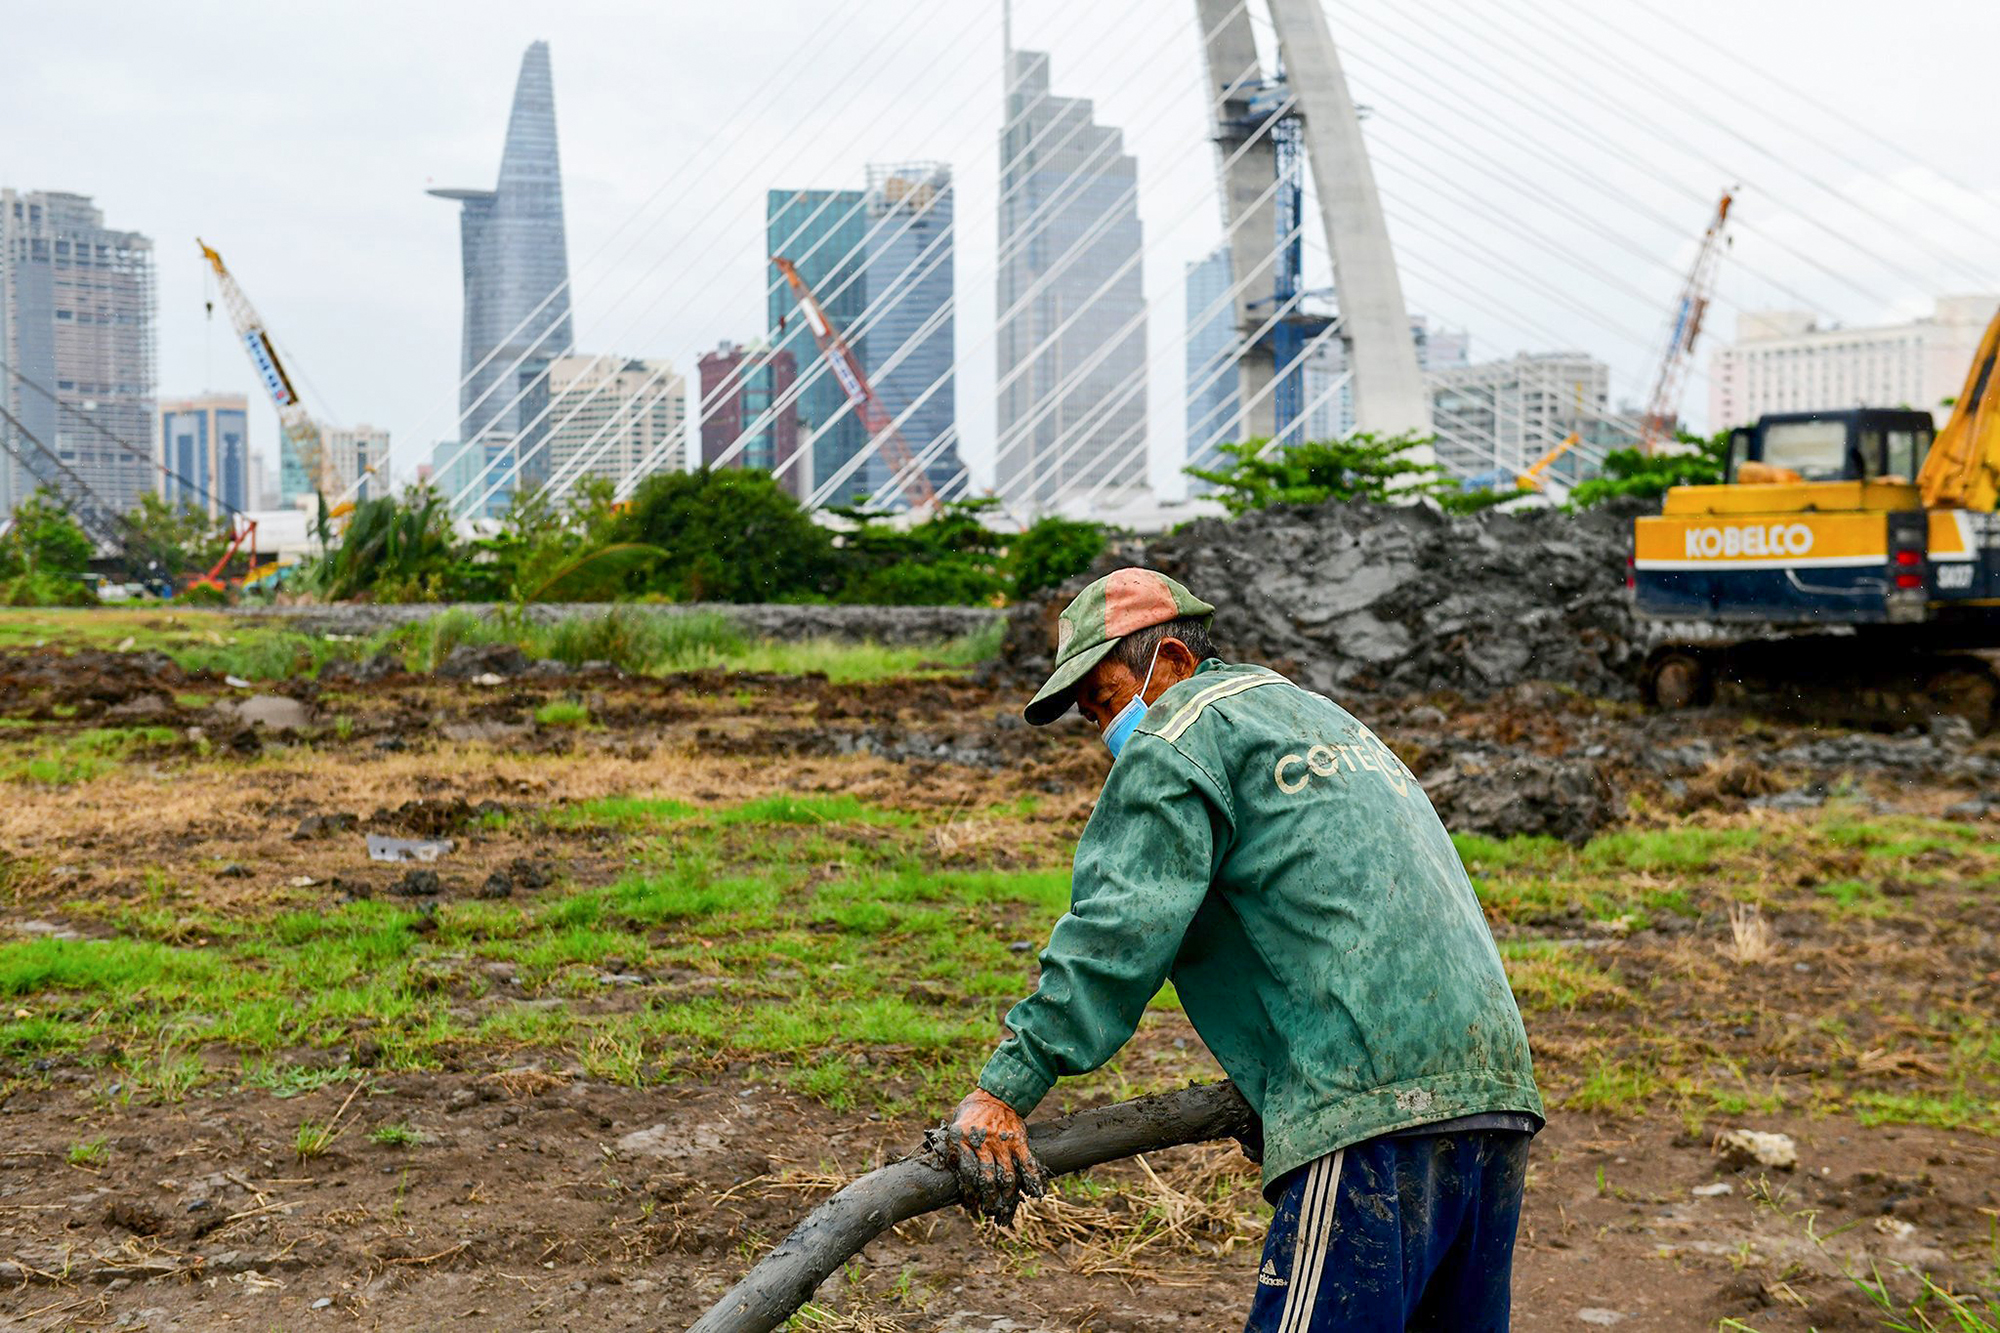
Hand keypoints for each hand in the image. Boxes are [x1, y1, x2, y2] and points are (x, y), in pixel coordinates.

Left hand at [943, 1088, 1049, 1225]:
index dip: (970, 1193)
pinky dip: (1033, 1180)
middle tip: (990, 1210)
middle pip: (988, 1179)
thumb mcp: (955, 1128)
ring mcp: (1002, 1141)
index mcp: (961, 1138)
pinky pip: (1028, 1164)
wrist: (995, 1095)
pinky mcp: (1018, 1140)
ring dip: (1007, 1196)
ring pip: (1007, 1176)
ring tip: (1004, 1208)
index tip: (972, 1205)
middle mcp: (982, 1141)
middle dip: (989, 1199)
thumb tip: (959, 1180)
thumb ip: (956, 1151)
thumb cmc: (971, 1115)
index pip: (967, 1173)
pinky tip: (1036, 1194)